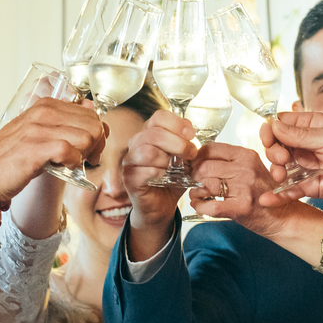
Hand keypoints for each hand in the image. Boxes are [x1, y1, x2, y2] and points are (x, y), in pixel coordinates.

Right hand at [0, 97, 105, 227]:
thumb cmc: (8, 157)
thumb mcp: (37, 134)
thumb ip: (61, 125)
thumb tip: (92, 116)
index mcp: (45, 106)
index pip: (91, 113)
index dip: (96, 134)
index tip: (88, 149)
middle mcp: (43, 113)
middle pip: (94, 124)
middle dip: (97, 145)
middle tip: (86, 160)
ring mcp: (38, 129)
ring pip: (87, 136)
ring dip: (86, 155)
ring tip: (72, 164)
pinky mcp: (34, 148)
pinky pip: (70, 151)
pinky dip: (72, 163)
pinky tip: (63, 168)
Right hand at [122, 110, 197, 259]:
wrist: (161, 206)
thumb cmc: (171, 181)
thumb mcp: (184, 159)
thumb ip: (186, 144)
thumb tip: (192, 133)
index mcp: (150, 133)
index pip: (159, 116)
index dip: (177, 123)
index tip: (192, 134)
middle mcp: (136, 144)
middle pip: (154, 133)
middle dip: (178, 143)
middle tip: (191, 154)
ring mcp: (130, 160)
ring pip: (148, 151)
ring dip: (168, 159)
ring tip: (177, 169)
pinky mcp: (130, 178)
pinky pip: (144, 170)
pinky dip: (160, 173)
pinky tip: (166, 178)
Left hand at [185, 143, 308, 239]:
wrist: (283, 217)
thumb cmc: (264, 194)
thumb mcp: (251, 169)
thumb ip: (229, 162)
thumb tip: (199, 160)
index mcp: (246, 156)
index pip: (211, 148)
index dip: (197, 158)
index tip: (194, 165)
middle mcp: (246, 169)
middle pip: (205, 166)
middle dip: (194, 176)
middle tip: (195, 183)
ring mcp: (244, 188)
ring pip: (205, 184)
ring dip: (196, 191)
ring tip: (198, 195)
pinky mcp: (241, 208)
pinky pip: (210, 205)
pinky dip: (200, 206)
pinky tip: (200, 205)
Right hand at [259, 111, 322, 220]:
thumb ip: (300, 134)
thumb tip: (274, 125)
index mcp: (313, 125)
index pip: (282, 123)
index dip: (271, 130)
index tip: (268, 138)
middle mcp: (308, 144)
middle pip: (278, 145)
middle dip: (273, 151)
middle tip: (281, 158)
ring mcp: (308, 165)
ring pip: (281, 167)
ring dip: (275, 171)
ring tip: (279, 176)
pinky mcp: (311, 185)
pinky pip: (291, 190)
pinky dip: (278, 195)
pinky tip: (267, 199)